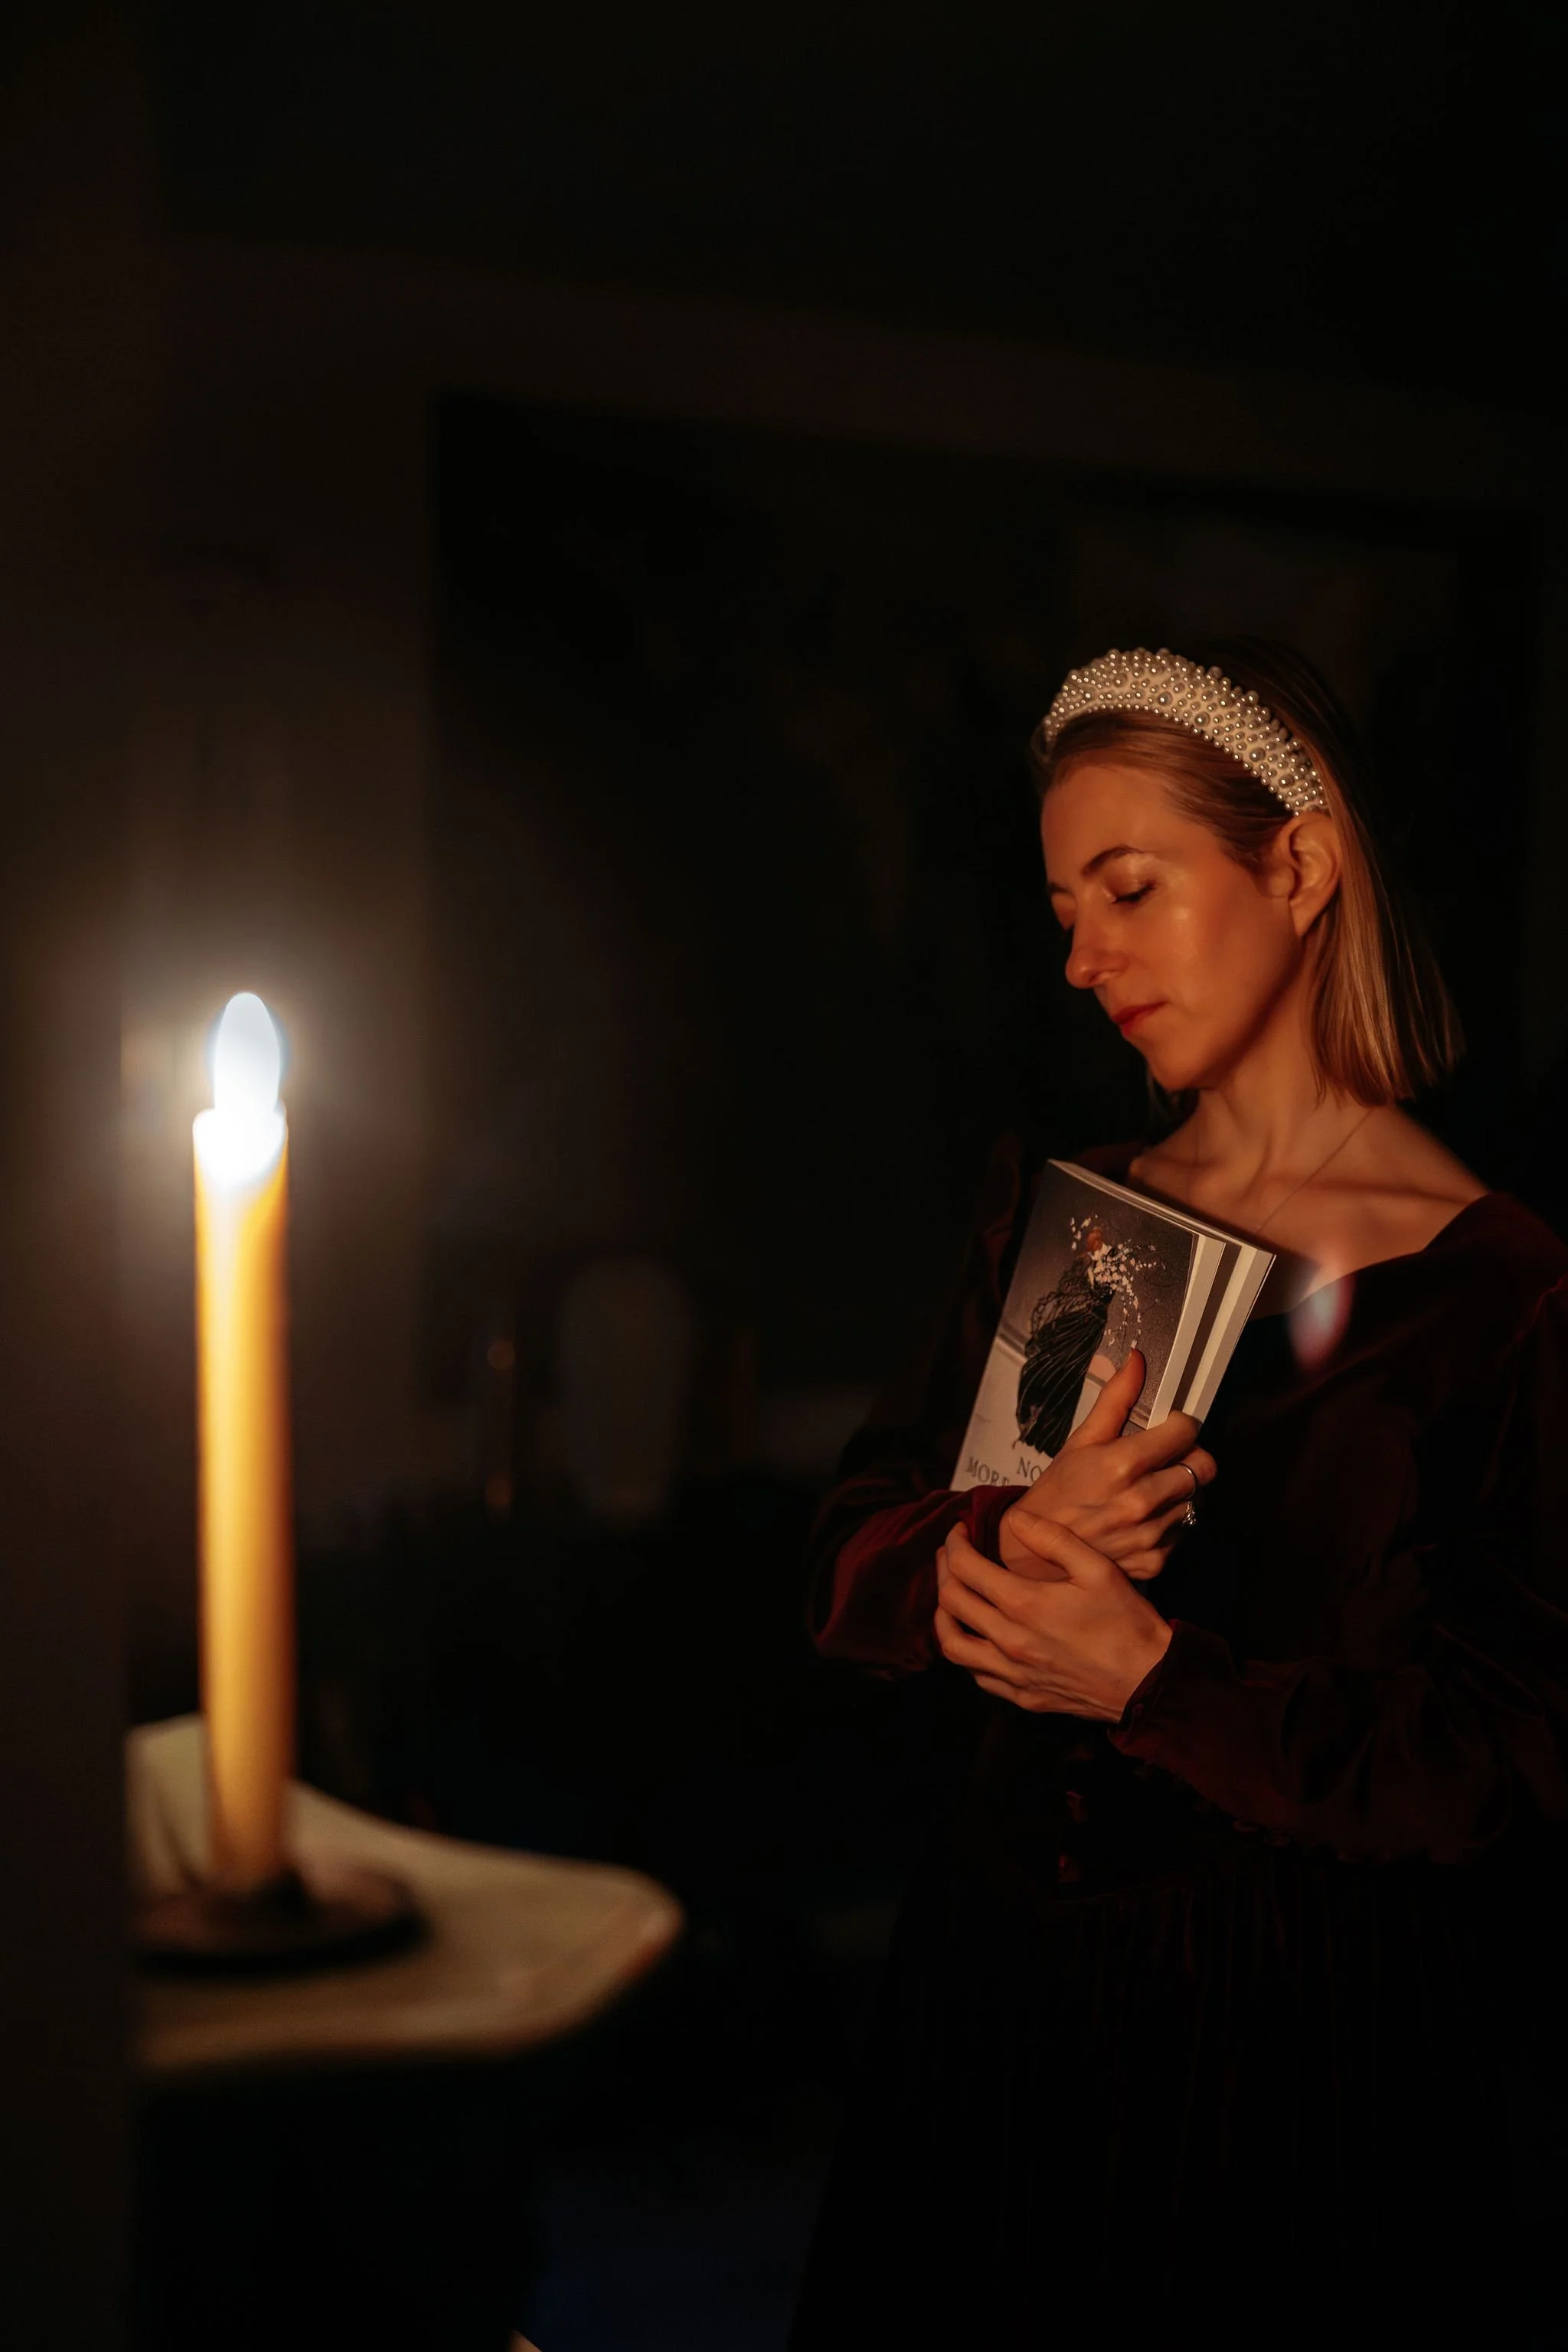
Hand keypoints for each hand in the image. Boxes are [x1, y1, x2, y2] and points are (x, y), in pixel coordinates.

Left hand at [936, 1518, 1171, 1719]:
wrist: (1148, 1681)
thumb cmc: (1126, 1621)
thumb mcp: (1097, 1568)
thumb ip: (1052, 1538)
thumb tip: (1014, 1518)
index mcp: (1023, 1604)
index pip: (965, 1569)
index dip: (954, 1545)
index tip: (958, 1531)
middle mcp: (1009, 1641)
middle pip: (951, 1603)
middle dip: (943, 1570)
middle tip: (950, 1554)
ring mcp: (1013, 1673)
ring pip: (953, 1645)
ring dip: (943, 1616)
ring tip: (950, 1596)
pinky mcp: (1022, 1697)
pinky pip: (977, 1675)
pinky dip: (967, 1651)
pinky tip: (976, 1636)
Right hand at [1001, 1350, 1214, 1583]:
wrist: (1033, 1553)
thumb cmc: (1056, 1492)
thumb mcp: (1081, 1441)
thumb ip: (1115, 1399)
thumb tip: (1137, 1361)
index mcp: (1123, 1464)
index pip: (1186, 1432)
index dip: (1180, 1426)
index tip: (1170, 1428)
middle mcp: (1141, 1501)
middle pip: (1204, 1467)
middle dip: (1189, 1458)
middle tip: (1166, 1459)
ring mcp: (1150, 1535)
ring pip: (1196, 1500)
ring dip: (1179, 1492)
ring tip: (1149, 1491)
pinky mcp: (1154, 1562)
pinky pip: (1182, 1532)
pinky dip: (1169, 1523)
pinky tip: (1143, 1519)